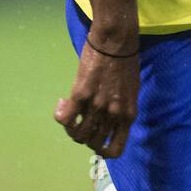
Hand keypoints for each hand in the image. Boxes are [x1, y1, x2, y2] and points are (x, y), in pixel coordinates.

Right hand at [54, 33, 139, 157]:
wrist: (116, 40)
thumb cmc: (126, 61)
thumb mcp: (130, 91)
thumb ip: (120, 108)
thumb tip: (108, 119)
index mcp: (128, 115)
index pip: (115, 150)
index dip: (103, 150)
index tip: (96, 140)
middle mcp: (113, 115)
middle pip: (92, 143)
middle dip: (84, 137)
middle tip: (80, 122)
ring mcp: (97, 106)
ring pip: (78, 134)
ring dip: (71, 127)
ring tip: (70, 112)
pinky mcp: (81, 94)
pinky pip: (65, 118)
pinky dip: (60, 116)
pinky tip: (61, 103)